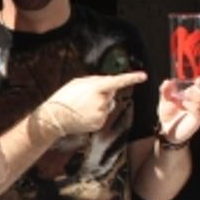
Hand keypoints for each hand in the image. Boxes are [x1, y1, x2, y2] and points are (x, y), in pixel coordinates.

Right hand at [32, 71, 147, 138]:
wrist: (55, 117)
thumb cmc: (65, 97)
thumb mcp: (78, 82)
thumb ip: (95, 81)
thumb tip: (107, 82)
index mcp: (96, 88)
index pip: (117, 81)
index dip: (131, 78)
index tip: (143, 76)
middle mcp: (101, 101)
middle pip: (111, 94)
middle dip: (104, 93)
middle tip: (86, 96)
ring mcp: (101, 114)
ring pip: (108, 105)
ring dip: (100, 104)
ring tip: (83, 106)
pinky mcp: (99, 124)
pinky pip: (103, 115)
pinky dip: (97, 114)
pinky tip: (85, 114)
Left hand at [158, 67, 199, 143]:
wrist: (166, 128)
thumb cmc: (169, 111)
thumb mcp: (165, 98)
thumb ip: (166, 90)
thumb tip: (167, 81)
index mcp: (198, 92)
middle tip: (197, 81)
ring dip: (198, 95)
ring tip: (185, 95)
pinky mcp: (198, 120)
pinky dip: (193, 106)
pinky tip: (184, 105)